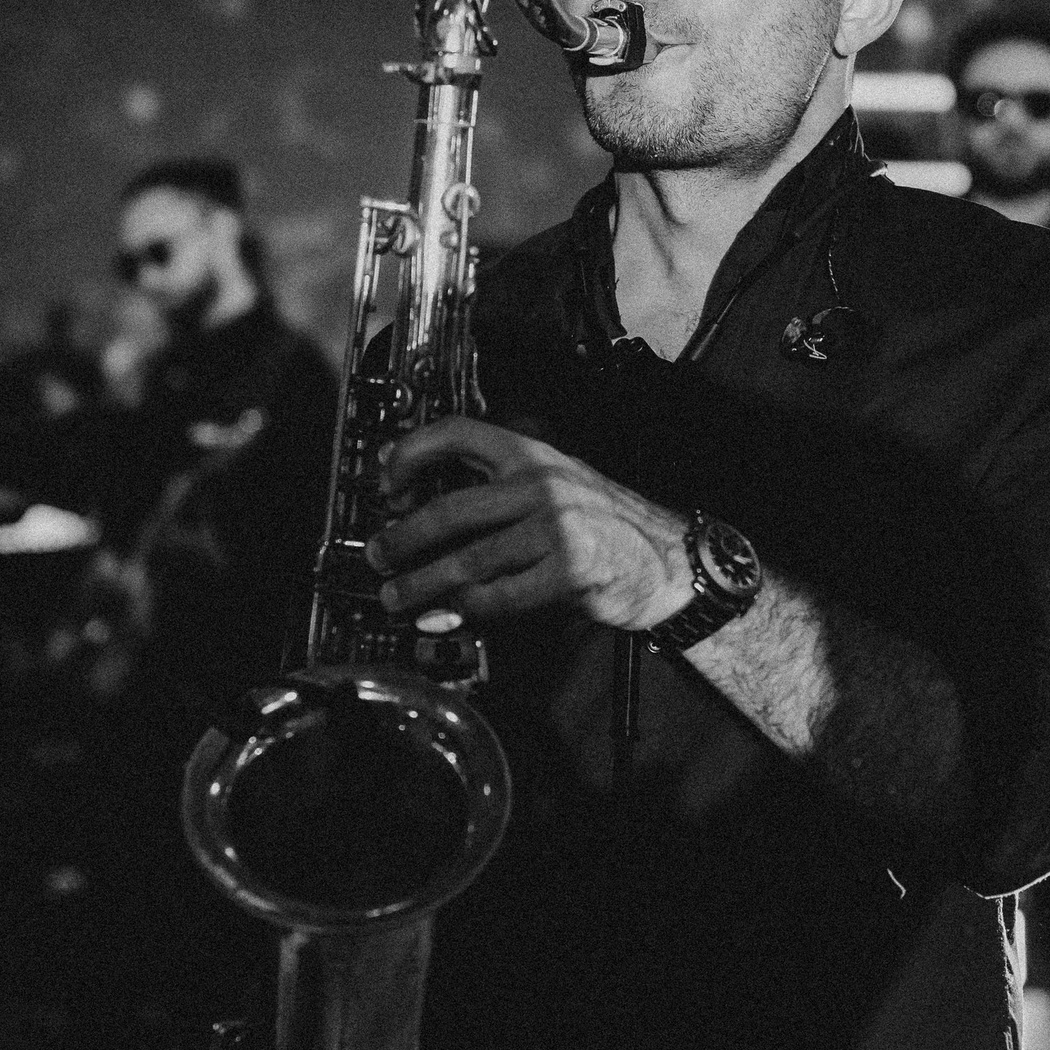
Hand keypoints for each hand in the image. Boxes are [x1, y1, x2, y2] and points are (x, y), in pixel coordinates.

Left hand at [370, 417, 696, 630]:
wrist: (670, 560)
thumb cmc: (610, 526)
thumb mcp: (560, 485)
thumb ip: (503, 492)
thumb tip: (428, 514)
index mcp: (534, 455)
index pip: (459, 432)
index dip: (412, 452)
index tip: (387, 481)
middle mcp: (541, 485)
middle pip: (449, 508)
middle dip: (402, 538)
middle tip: (378, 556)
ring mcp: (556, 529)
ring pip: (467, 560)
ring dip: (422, 585)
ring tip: (399, 598)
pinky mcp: (568, 572)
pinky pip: (500, 597)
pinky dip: (465, 611)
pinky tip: (446, 617)